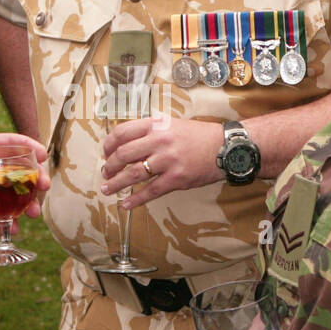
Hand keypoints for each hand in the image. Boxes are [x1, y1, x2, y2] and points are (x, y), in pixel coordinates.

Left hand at [0, 132, 49, 217]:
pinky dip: (9, 220)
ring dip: (28, 202)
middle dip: (34, 177)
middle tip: (45, 186)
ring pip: (15, 191)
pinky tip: (12, 228)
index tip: (43, 154)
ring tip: (34, 214)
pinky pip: (2, 211)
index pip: (6, 141)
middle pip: (16, 166)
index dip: (26, 145)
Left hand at [100, 118, 224, 208]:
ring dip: (116, 183)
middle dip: (110, 166)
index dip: (109, 144)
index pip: (122, 132)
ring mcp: (168, 161)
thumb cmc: (199, 136)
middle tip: (106, 173)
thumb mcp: (173, 125)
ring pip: (133, 174)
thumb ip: (151, 131)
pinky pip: (150, 191)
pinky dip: (135, 200)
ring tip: (107, 189)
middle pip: (123, 154)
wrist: (225, 147)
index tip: (106, 153)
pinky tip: (126, 205)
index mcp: (157, 125)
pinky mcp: (176, 179)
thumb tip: (128, 145)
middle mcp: (160, 141)